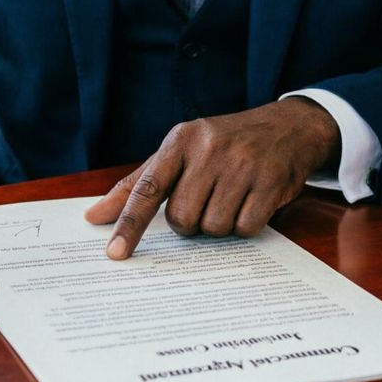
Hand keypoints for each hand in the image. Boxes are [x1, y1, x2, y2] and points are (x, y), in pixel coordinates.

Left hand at [83, 97, 340, 259]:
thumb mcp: (180, 151)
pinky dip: (245, 225)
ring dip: (219, 225)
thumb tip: (94, 215)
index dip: (129, 223)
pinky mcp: (270, 182)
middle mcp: (209, 149)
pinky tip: (251, 203)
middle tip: (204, 203)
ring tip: (231, 198)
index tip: (115, 253)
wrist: (287, 127)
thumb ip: (138, 183)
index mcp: (180, 140)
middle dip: (190, 223)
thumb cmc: (223, 144)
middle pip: (182, 218)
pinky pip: (245, 228)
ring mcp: (242, 165)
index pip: (147, 188)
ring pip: (213, 227)